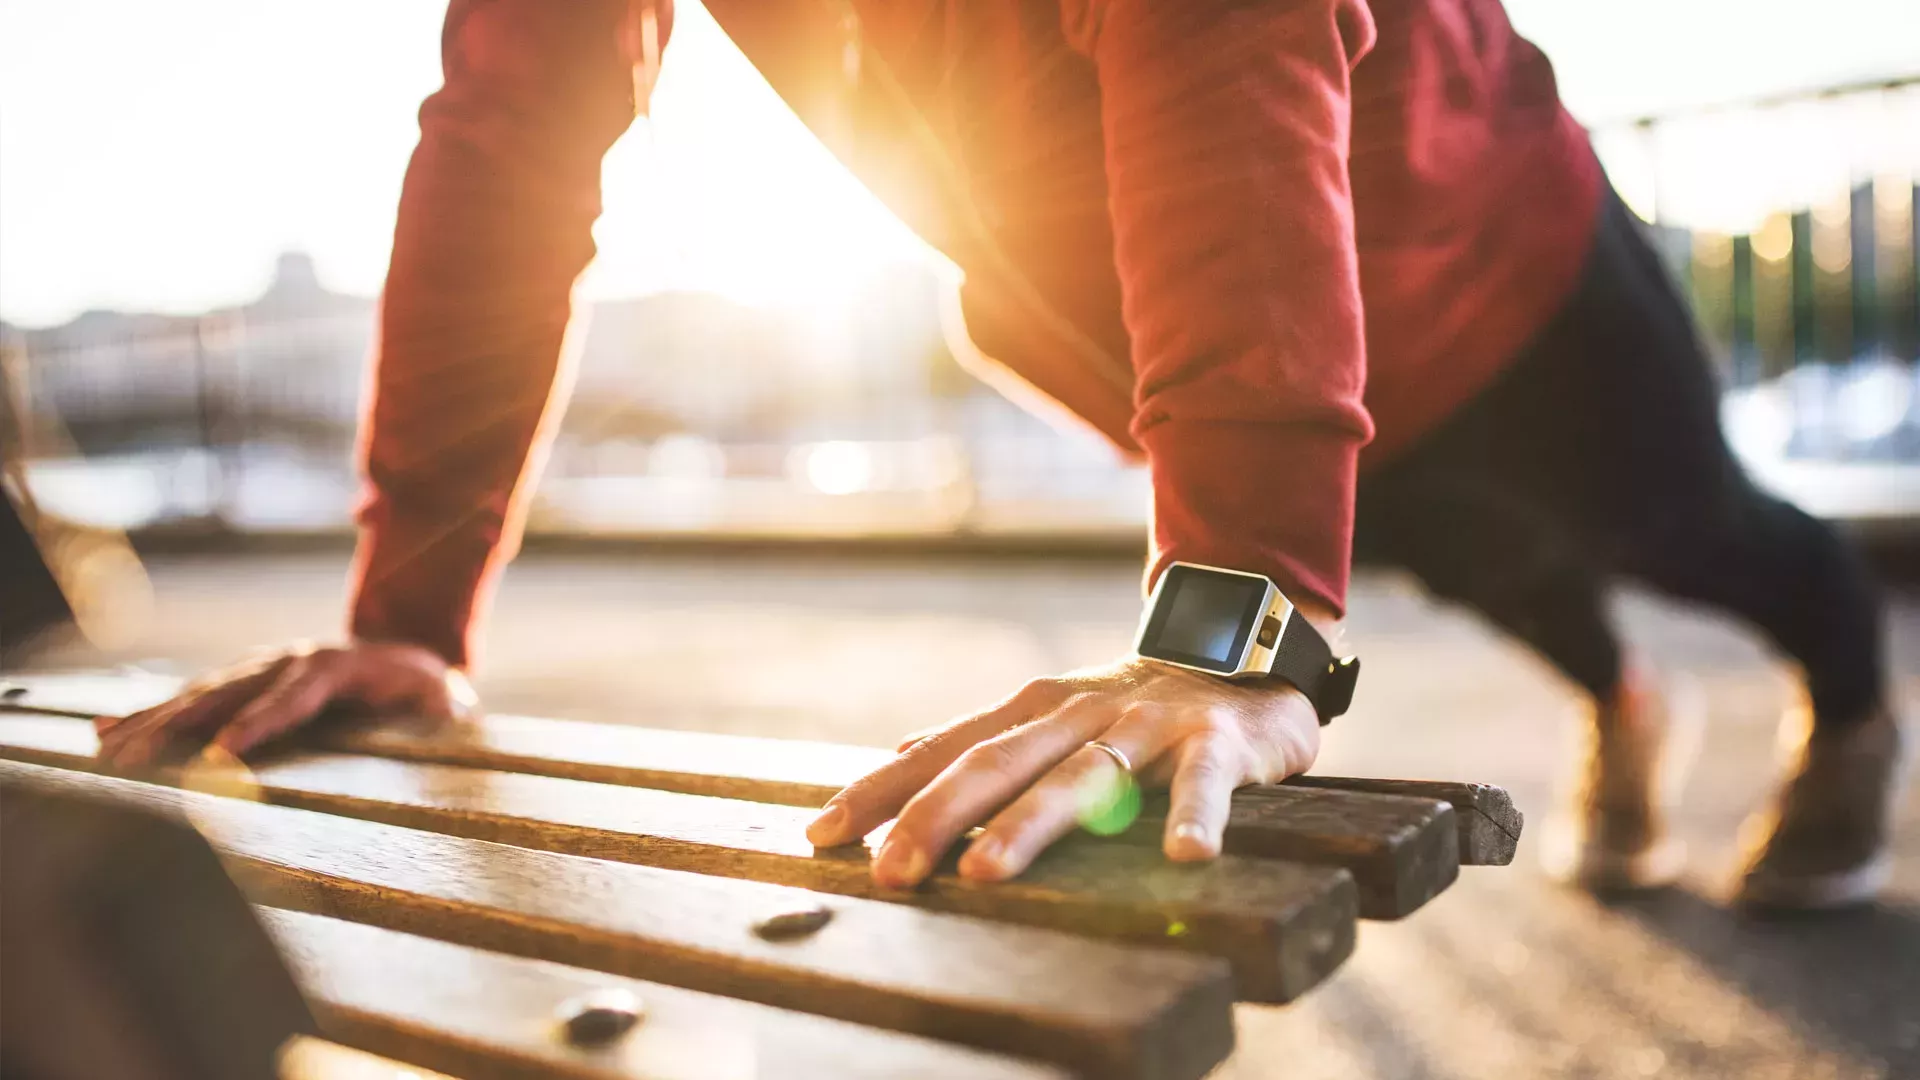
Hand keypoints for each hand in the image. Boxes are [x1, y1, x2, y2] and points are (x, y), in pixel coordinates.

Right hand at [94, 640, 475, 771]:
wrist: (409, 659)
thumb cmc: (427, 695)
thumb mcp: (442, 701)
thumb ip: (441, 711)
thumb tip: (446, 717)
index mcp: (339, 667)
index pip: (293, 696)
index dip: (258, 722)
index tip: (222, 753)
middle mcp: (289, 662)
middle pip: (227, 693)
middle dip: (177, 728)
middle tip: (132, 762)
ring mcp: (260, 669)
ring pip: (198, 696)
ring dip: (149, 724)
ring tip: (104, 751)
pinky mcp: (242, 684)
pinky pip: (190, 700)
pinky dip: (146, 715)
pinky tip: (102, 732)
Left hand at [805, 656, 1322, 886]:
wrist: (1248, 654)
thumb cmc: (1136, 709)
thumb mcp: (1052, 717)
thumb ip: (981, 740)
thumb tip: (894, 757)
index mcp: (1034, 710)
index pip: (946, 751)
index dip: (883, 791)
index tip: (821, 833)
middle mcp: (1080, 713)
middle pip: (997, 764)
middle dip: (936, 816)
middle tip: (888, 871)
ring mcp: (1147, 725)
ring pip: (1084, 776)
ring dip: (1032, 823)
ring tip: (986, 871)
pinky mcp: (1217, 742)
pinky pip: (1206, 782)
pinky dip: (1196, 815)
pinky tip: (1185, 855)